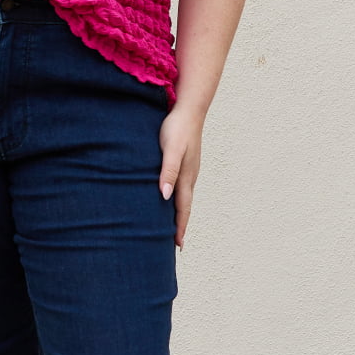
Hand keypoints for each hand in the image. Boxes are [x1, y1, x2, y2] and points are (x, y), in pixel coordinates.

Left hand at [158, 103, 202, 249]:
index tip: (178, 245)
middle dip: (181, 225)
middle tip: (176, 243)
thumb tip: (165, 196)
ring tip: (174, 226)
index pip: (183, 208)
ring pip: (185, 197)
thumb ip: (167, 171)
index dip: (180, 227)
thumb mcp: (170, 149)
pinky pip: (183, 186)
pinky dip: (178, 199)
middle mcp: (190, 176)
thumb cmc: (176, 128)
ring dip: (180, 213)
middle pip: (185, 206)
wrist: (189, 109)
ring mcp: (190, 169)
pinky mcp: (186, 162)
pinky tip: (172, 198)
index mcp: (186, 176)